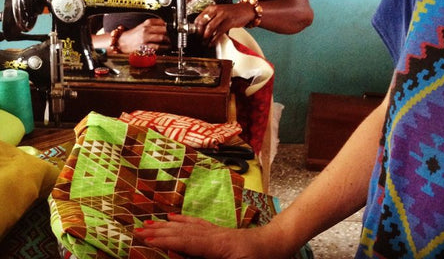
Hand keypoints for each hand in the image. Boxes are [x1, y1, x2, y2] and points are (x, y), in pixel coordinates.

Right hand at [117, 18, 170, 53]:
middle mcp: (146, 29)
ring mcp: (145, 38)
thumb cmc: (133, 36)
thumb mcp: (143, 26)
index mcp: (147, 23)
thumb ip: (154, 26)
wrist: (121, 42)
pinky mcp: (144, 46)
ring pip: (162, 38)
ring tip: (170, 43)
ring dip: (168, 41)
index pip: (162, 22)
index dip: (169, 26)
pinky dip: (164, 48)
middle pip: (164, 30)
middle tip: (173, 37)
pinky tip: (166, 48)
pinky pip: (158, 47)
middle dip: (170, 34)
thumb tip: (167, 27)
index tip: (173, 29)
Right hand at [134, 214, 278, 258]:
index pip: (186, 242)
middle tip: (137, 230)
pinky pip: (196, 225)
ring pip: (187, 227)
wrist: (277, 243)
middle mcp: (213, 235)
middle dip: (159, 232)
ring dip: (166, 226)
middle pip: (182, 232)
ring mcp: (215, 232)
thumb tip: (188, 254)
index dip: (165, 239)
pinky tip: (173, 218)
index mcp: (218, 246)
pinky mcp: (218, 233)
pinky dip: (182, 221)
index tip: (146, 238)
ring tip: (148, 224)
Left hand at [194, 3, 255, 45]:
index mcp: (211, 8)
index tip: (195, 34)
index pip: (199, 18)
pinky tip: (212, 43)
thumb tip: (201, 29)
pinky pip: (219, 32)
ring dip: (206, 37)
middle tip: (199, 39)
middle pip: (203, 23)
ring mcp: (223, 15)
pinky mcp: (229, 21)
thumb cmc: (231, 12)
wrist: (245, 10)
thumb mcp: (219, 12)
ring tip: (205, 43)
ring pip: (210, 28)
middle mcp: (216, 10)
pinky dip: (214, 39)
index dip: (195, 27)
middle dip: (199, 33)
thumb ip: (211, 18)